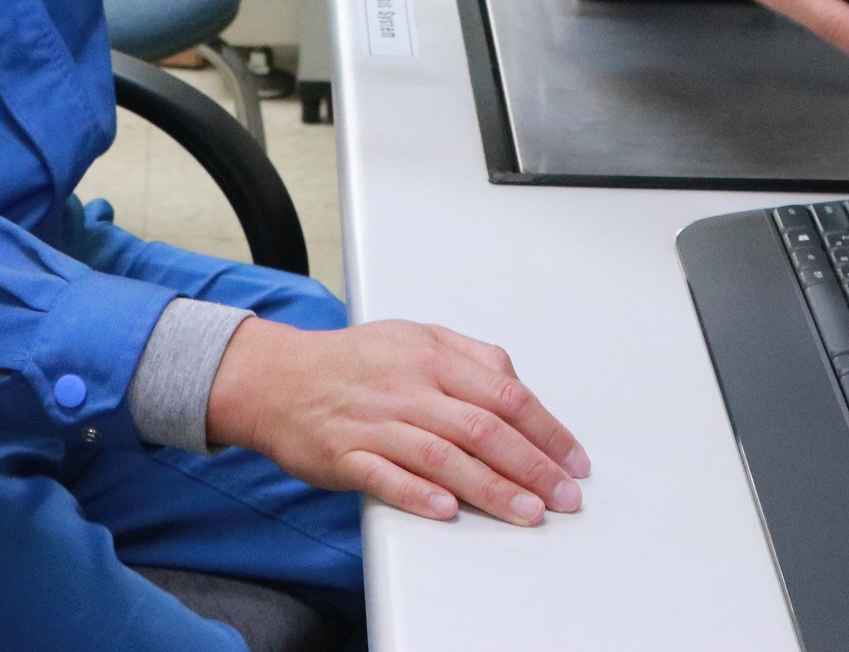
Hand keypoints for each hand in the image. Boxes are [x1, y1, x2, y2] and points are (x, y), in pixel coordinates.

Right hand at [204, 317, 589, 525]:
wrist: (276, 378)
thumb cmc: (351, 362)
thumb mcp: (414, 337)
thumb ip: (469, 356)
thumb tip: (515, 383)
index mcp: (431, 356)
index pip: (503, 393)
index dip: (545, 429)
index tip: (572, 460)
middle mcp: (408, 388)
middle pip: (481, 427)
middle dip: (531, 465)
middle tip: (564, 496)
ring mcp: (376, 423)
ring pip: (442, 456)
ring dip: (490, 488)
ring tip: (526, 512)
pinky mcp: (345, 455)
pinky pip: (385, 477)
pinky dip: (418, 494)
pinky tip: (447, 510)